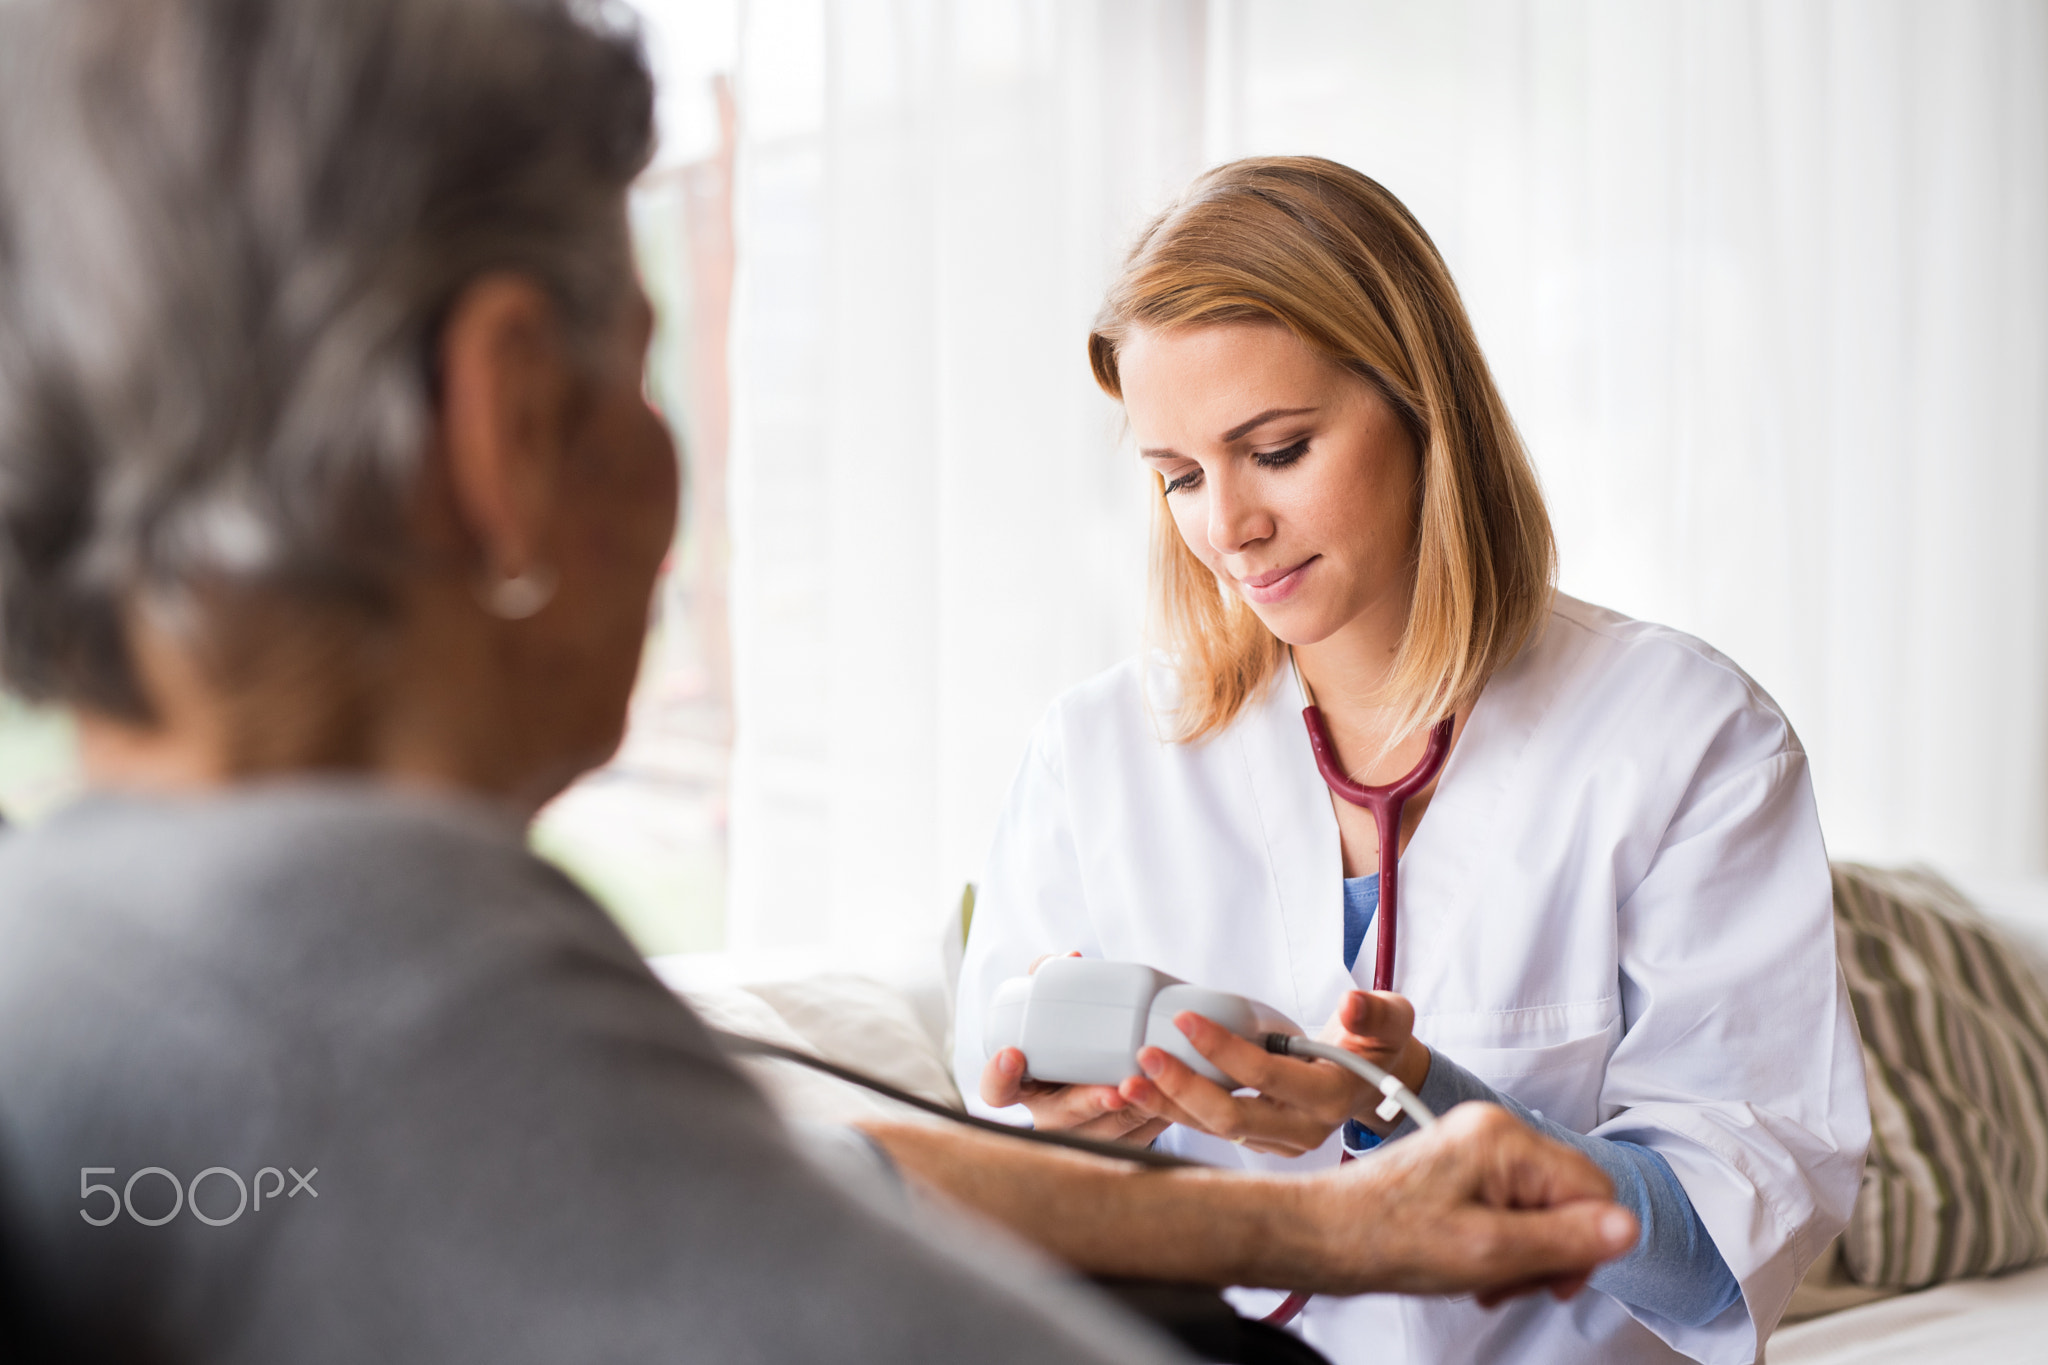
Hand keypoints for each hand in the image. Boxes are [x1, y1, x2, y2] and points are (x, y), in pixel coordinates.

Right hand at [976, 951, 1168, 1146]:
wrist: (1100, 1076)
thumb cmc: (1070, 1041)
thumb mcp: (1055, 1015)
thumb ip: (1053, 981)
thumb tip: (1071, 958)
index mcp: (1023, 1084)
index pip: (996, 1091)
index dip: (999, 1077)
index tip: (1012, 1054)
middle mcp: (1049, 1115)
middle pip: (1061, 1118)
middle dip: (1087, 1103)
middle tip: (1110, 1090)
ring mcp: (1083, 1134)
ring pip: (1106, 1132)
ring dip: (1131, 1113)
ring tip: (1152, 1091)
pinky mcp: (1120, 1142)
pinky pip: (1137, 1138)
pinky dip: (1155, 1119)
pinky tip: (1174, 1101)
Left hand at [1112, 990, 1429, 1154]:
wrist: (1377, 1081)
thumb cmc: (1377, 1043)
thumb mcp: (1390, 1019)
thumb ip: (1375, 1012)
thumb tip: (1351, 1004)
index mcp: (1330, 1098)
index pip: (1266, 1077)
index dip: (1224, 1050)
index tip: (1185, 1019)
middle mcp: (1301, 1130)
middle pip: (1231, 1119)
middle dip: (1183, 1089)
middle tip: (1144, 1056)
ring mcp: (1277, 1143)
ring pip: (1213, 1131)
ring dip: (1167, 1107)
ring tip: (1124, 1083)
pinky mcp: (1258, 1142)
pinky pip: (1210, 1128)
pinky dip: (1175, 1110)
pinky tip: (1141, 1092)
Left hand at [1288, 1103, 1638, 1302]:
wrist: (1323, 1236)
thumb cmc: (1385, 1238)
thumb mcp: (1489, 1251)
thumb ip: (1565, 1239)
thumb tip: (1628, 1227)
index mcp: (1504, 1139)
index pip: (1594, 1188)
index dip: (1585, 1244)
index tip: (1554, 1281)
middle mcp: (1493, 1131)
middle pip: (1570, 1198)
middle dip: (1551, 1250)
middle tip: (1511, 1283)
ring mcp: (1476, 1147)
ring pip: (1542, 1208)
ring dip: (1524, 1253)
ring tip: (1484, 1279)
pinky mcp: (1461, 1167)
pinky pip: (1511, 1207)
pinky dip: (1502, 1244)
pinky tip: (1474, 1266)